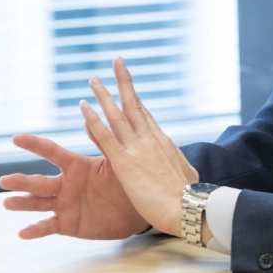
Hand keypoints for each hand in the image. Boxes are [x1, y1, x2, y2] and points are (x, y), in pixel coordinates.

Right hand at [0, 134, 149, 239]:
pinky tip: (22, 232)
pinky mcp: (67, 223)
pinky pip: (48, 227)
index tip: (16, 137)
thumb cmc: (125, 180)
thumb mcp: (115, 160)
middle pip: (41, 182)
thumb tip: (90, 116)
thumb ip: (102, 140)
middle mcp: (66, 184)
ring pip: (39, 203)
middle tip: (4, 180)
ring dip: (23, 203)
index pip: (53, 153)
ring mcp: (65, 204)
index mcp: (76, 166)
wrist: (135, 209)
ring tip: (7, 202)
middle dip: (22, 181)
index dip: (35, 145)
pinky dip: (35, 230)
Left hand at [76, 57, 200, 237]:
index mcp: (163, 141)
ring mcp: (136, 148)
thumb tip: (177, 156)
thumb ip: (177, 161)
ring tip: (93, 80)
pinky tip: (84, 108)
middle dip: (122, 82)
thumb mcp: (186, 172)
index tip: (126, 87)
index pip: (145, 115)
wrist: (187, 208)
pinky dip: (93, 120)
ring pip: (116, 114)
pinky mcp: (124, 162)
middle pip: (133, 104)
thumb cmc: (189, 197)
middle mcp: (150, 138)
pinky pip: (105, 136)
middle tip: (115, 63)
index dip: (134, 99)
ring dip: (103, 95)